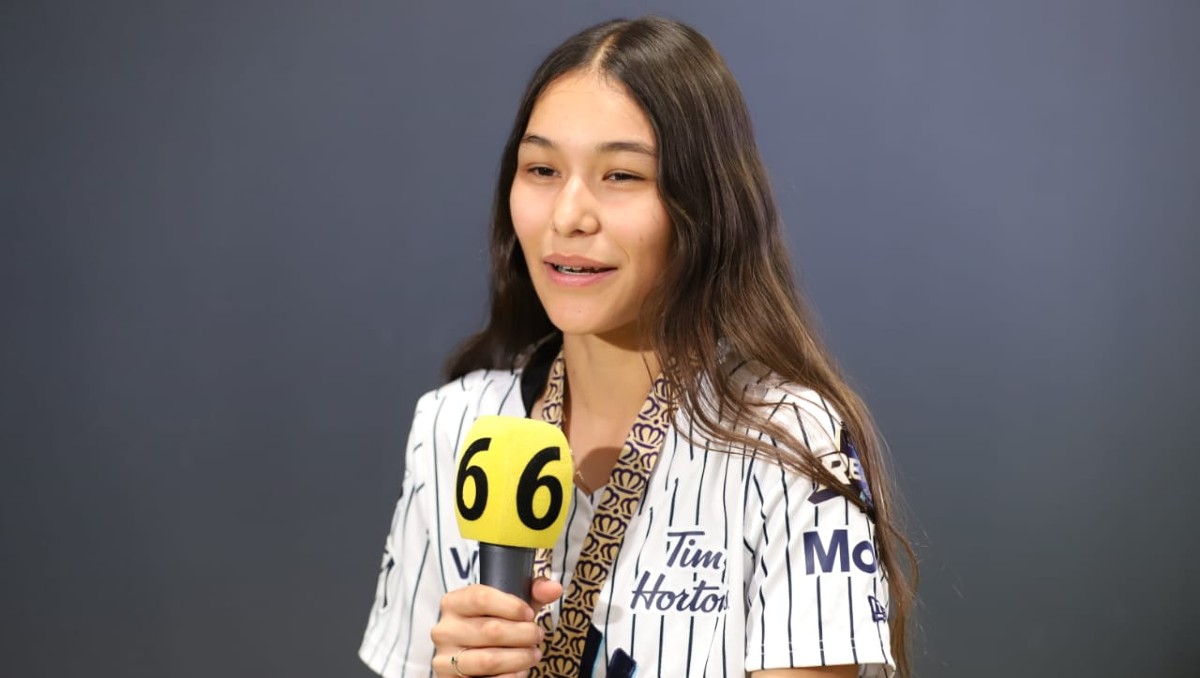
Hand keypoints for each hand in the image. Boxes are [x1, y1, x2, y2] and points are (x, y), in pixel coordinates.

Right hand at [431, 578, 563, 677]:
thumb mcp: (511, 605)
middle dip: (523, 634)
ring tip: (533, 654)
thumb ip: (533, 592)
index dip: (511, 606)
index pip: (481, 597)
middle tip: (538, 636)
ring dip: (519, 658)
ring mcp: (444, 658)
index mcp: (454, 603)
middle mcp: (444, 630)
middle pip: (490, 630)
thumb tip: (554, 588)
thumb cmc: (493, 623)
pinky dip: (509, 677)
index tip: (529, 614)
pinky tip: (520, 670)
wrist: (471, 653)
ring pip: (488, 660)